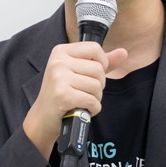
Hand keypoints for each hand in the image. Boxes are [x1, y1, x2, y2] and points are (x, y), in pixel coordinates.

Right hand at [23, 42, 127, 158]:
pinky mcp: (62, 95)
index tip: (91, 75)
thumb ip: (101, 62)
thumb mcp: (78, 72)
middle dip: (98, 85)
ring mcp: (59, 78)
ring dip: (95, 99)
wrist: (42, 118)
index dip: (101, 63)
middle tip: (84, 92)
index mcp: (61, 51)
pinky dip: (92, 109)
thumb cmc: (61, 94)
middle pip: (98, 69)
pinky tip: (82, 110)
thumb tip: (123, 52)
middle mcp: (58, 61)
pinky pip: (92, 101)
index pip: (95, 48)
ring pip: (97, 86)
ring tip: (82, 101)